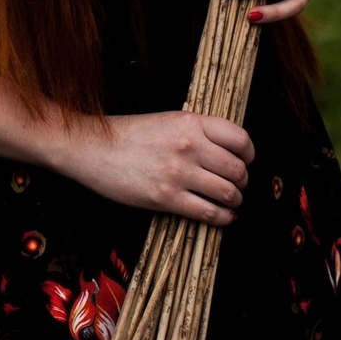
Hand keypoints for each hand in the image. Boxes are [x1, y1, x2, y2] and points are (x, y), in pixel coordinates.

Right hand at [42, 110, 253, 225]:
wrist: (91, 148)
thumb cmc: (126, 134)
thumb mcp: (166, 121)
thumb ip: (195, 132)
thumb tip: (223, 151)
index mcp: (190, 122)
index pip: (240, 139)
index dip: (249, 154)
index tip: (246, 160)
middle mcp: (189, 146)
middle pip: (238, 169)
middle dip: (242, 181)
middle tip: (237, 185)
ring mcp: (179, 173)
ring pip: (228, 192)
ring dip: (234, 201)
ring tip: (230, 202)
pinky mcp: (166, 197)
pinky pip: (208, 212)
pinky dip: (222, 218)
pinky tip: (222, 217)